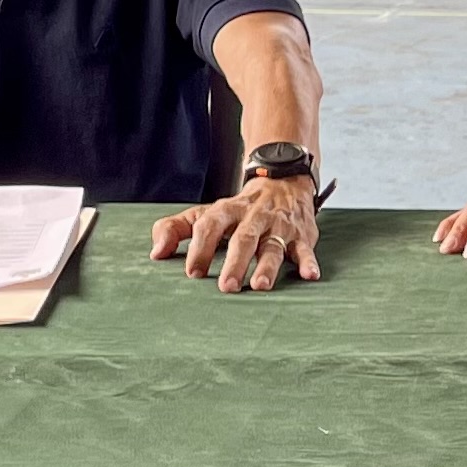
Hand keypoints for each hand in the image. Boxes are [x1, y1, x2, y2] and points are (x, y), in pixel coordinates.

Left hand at [149, 172, 321, 293]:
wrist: (283, 180)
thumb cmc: (240, 209)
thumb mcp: (207, 212)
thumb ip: (176, 229)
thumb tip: (156, 253)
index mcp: (226, 210)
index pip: (210, 226)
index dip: (200, 248)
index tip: (193, 272)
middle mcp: (253, 217)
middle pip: (243, 239)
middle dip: (234, 262)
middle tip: (225, 286)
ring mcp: (278, 226)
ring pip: (272, 246)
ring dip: (267, 266)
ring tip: (259, 286)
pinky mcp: (301, 235)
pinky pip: (305, 249)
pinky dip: (309, 262)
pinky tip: (310, 275)